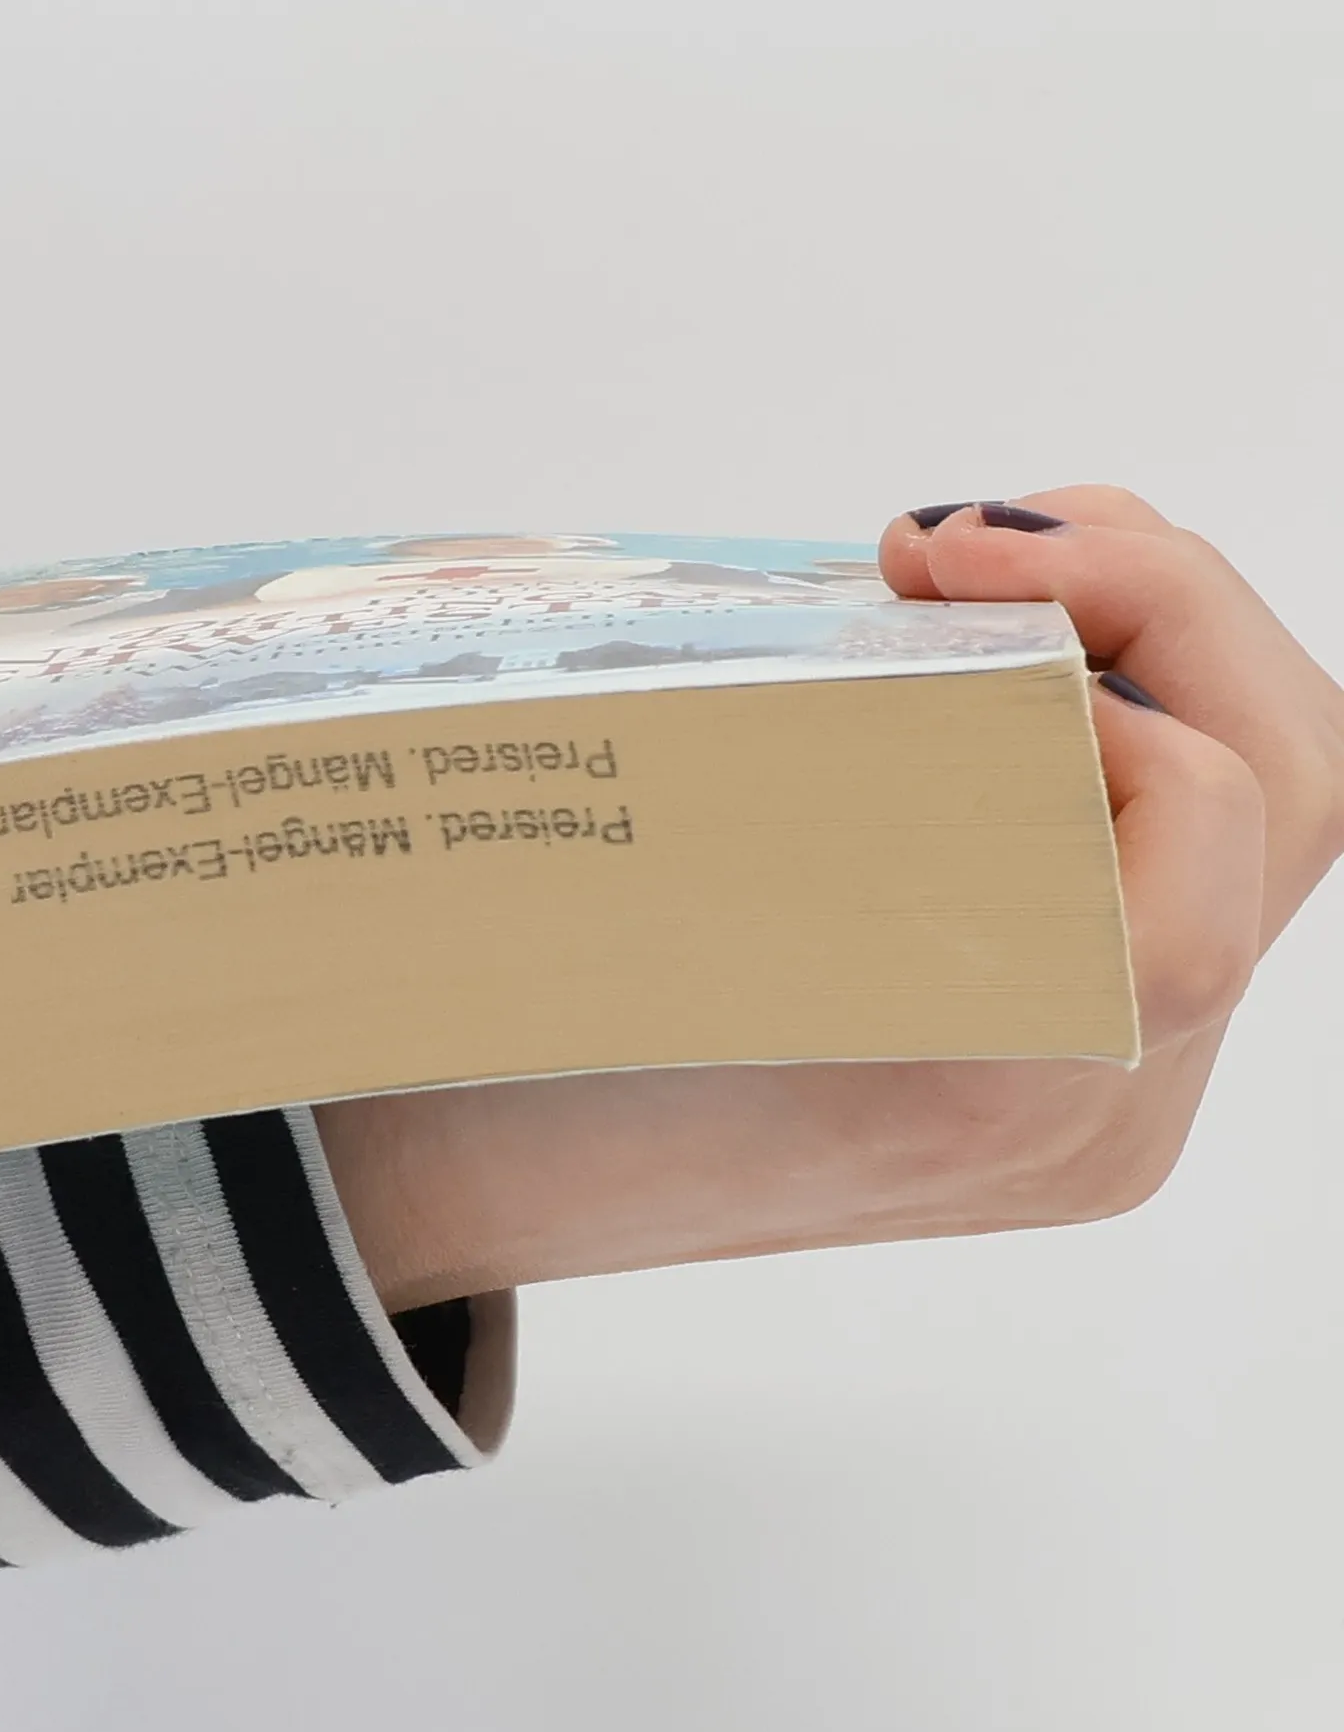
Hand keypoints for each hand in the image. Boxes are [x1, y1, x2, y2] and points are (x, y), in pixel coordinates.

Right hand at [318, 488, 1343, 1312]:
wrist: (469, 1190)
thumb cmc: (506, 1049)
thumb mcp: (636, 883)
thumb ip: (822, 754)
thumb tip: (917, 594)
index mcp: (990, 1083)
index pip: (1217, 819)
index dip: (1126, 644)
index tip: (932, 586)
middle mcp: (1094, 1107)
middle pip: (1293, 792)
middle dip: (1170, 603)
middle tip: (965, 541)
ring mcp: (1102, 1104)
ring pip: (1251, 826)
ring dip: (1144, 658)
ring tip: (971, 589)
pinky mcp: (1076, 1079)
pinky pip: (1165, 873)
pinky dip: (1098, 744)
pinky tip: (960, 703)